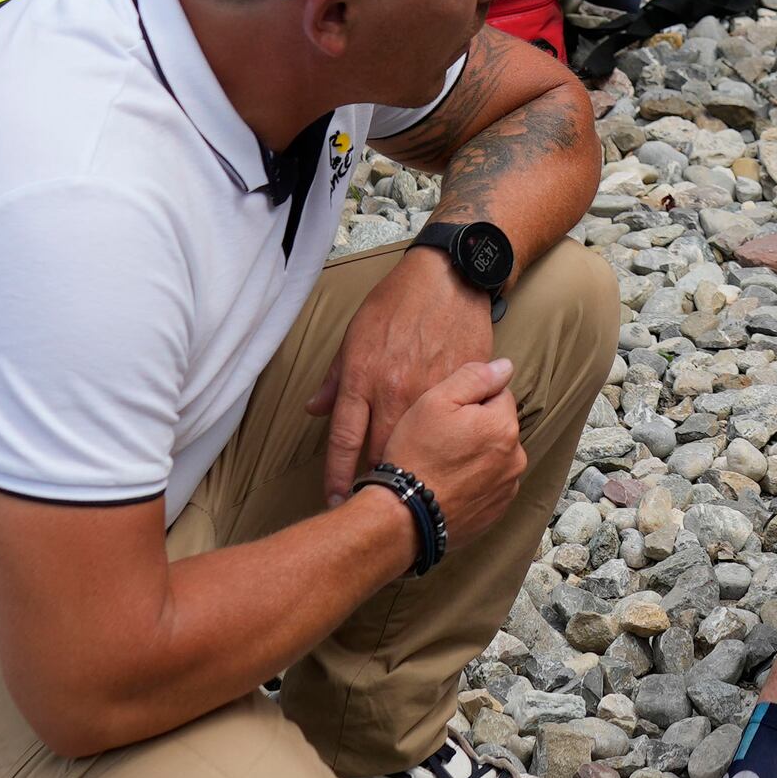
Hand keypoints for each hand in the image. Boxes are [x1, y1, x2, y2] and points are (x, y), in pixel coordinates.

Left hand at [318, 245, 499, 502]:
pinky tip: (442, 456)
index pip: (344, 439)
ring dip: (409, 467)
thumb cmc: (398, 302)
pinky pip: (451, 428)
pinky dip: (444, 444)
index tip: (336, 500)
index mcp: (362, 376)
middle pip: (381, 452)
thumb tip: (314, 410)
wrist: (449, 277)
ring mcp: (430, 391)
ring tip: (406, 485)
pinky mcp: (461, 390)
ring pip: (417, 448)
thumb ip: (335, 378)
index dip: (338, 476)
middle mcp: (393, 389)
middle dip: (376, 479)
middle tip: (374, 498)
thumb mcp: (356, 334)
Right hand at [377, 354, 526, 545]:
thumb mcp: (435, 401)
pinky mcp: (496, 511)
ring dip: (476, 455)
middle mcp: (515, 458)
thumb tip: (504, 366)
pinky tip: (449, 483)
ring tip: (442, 464)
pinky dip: (474, 481)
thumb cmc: (416, 455)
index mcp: (504, 426)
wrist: (404, 515)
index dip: (469, 399)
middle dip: (475, 427)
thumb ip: (473, 377)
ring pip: (494, 456)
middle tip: (440, 439)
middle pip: (497, 426)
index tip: (446, 414)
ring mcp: (507, 488)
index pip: (497, 394)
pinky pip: (489, 484)